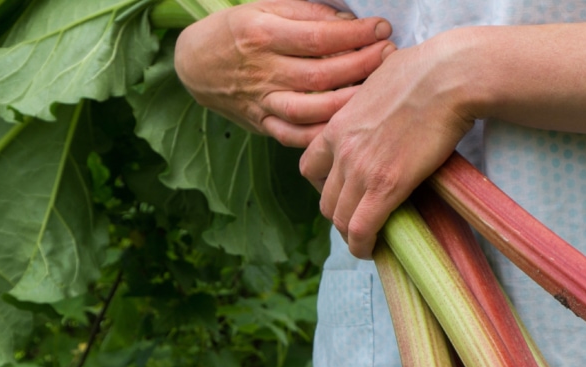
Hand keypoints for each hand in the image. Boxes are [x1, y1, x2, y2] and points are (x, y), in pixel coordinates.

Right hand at [174, 0, 393, 147]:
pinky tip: (346, 127)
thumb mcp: (266, 8)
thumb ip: (306, 14)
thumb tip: (347, 23)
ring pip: (310, 109)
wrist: (196, 63)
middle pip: (321, 74)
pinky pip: (293, 135)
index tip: (382, 29)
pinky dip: (321, 135)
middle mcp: (262, 70)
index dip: (355, 34)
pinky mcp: (261, 122)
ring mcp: (261, 100)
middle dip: (361, 66)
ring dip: (347, 103)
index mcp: (263, 34)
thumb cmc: (238, 30)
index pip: (318, 37)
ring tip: (375, 92)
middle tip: (389, 57)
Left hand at [299, 34, 475, 257]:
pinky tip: (373, 250)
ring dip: (352, 234)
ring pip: (340, 219)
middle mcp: (341, 150)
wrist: (448, 76)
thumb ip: (371, 98)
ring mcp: (360, 169)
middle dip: (340, 215)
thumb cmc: (425, 69)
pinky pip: (361, 228)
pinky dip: (363, 245)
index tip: (344, 194)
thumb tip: (384, 93)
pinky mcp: (386, 185)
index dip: (324, 187)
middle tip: (361, 221)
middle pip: (325, 200)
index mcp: (337, 125)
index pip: (309, 168)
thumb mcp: (378, 79)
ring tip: (370, 239)